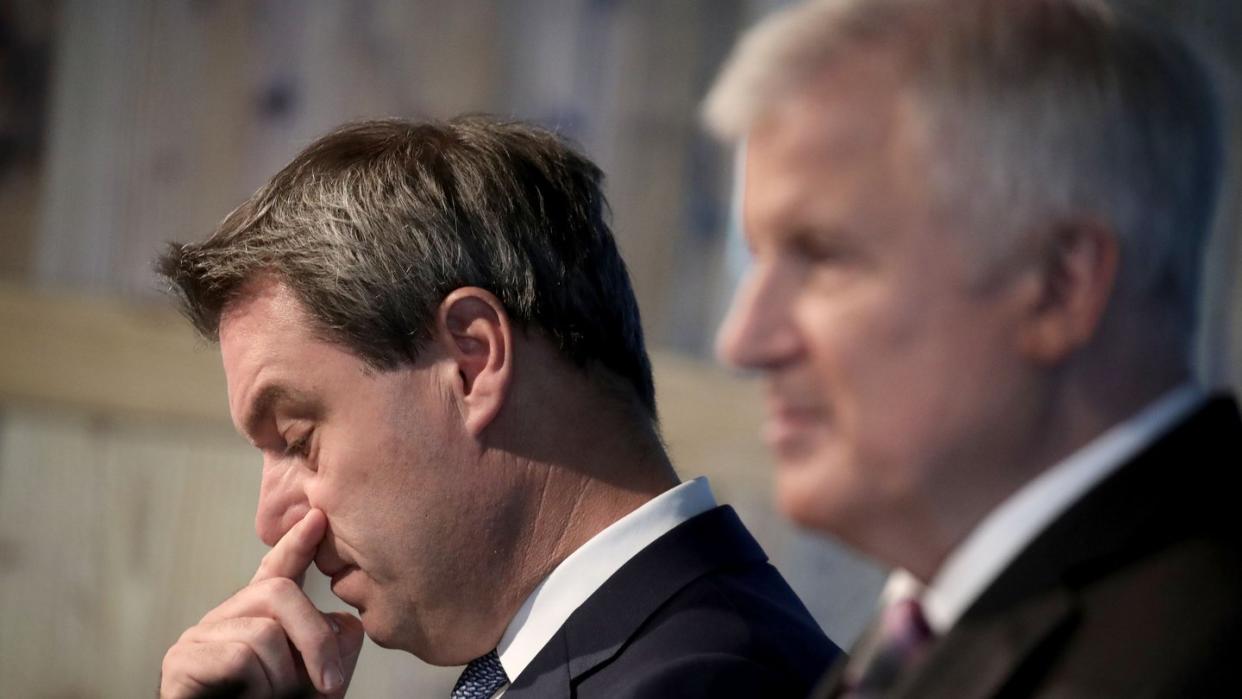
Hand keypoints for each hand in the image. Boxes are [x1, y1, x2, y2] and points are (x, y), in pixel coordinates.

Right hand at [160, 509, 364, 697]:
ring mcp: (199, 637)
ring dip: (282, 679)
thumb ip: (333, 646)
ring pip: (264, 632)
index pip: (278, 568)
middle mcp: (226, 618)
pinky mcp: (180, 663)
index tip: (319, 518)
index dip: (298, 543)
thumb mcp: (318, 680)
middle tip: (329, 686)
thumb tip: (342, 621)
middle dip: (315, 639)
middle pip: (280, 591)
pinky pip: (239, 658)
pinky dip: (256, 690)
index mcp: (258, 618)